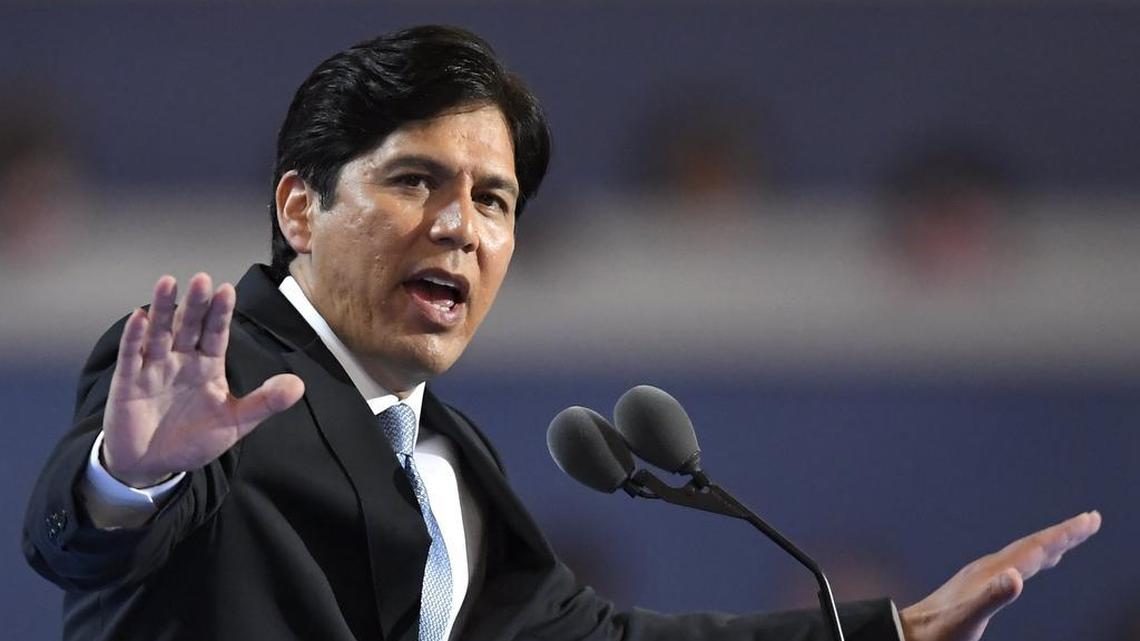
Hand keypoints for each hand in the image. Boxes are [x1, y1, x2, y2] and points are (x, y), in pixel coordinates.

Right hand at [101, 273, 304, 486]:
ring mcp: (153, 369)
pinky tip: (139, 317)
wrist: (152, 464)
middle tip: (202, 279)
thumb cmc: (194, 440)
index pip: (216, 334)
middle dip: (196, 304)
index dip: (221, 313)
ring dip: (162, 309)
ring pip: (159, 333)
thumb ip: (265, 402)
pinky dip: (134, 337)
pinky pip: (131, 356)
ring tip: (168, 282)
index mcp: (208, 366)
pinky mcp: (128, 382)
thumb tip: (299, 385)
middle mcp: (181, 360)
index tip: (227, 290)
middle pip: (189, 327)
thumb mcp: (235, 423)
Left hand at [899, 510, 1101, 640]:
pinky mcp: (978, 584)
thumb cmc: (939, 631)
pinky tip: (1031, 565)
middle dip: (1063, 533)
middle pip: (1032, 545)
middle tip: (1091, 519)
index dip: (1064, 534)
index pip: (1034, 548)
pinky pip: (1012, 565)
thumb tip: (1017, 576)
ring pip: (1023, 554)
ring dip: (1049, 543)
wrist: (910, 632)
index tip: (1089, 519)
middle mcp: (988, 567)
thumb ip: (992, 597)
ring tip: (1070, 536)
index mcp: (991, 572)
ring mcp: (982, 574)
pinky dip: (1031, 560)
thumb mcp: (968, 618)